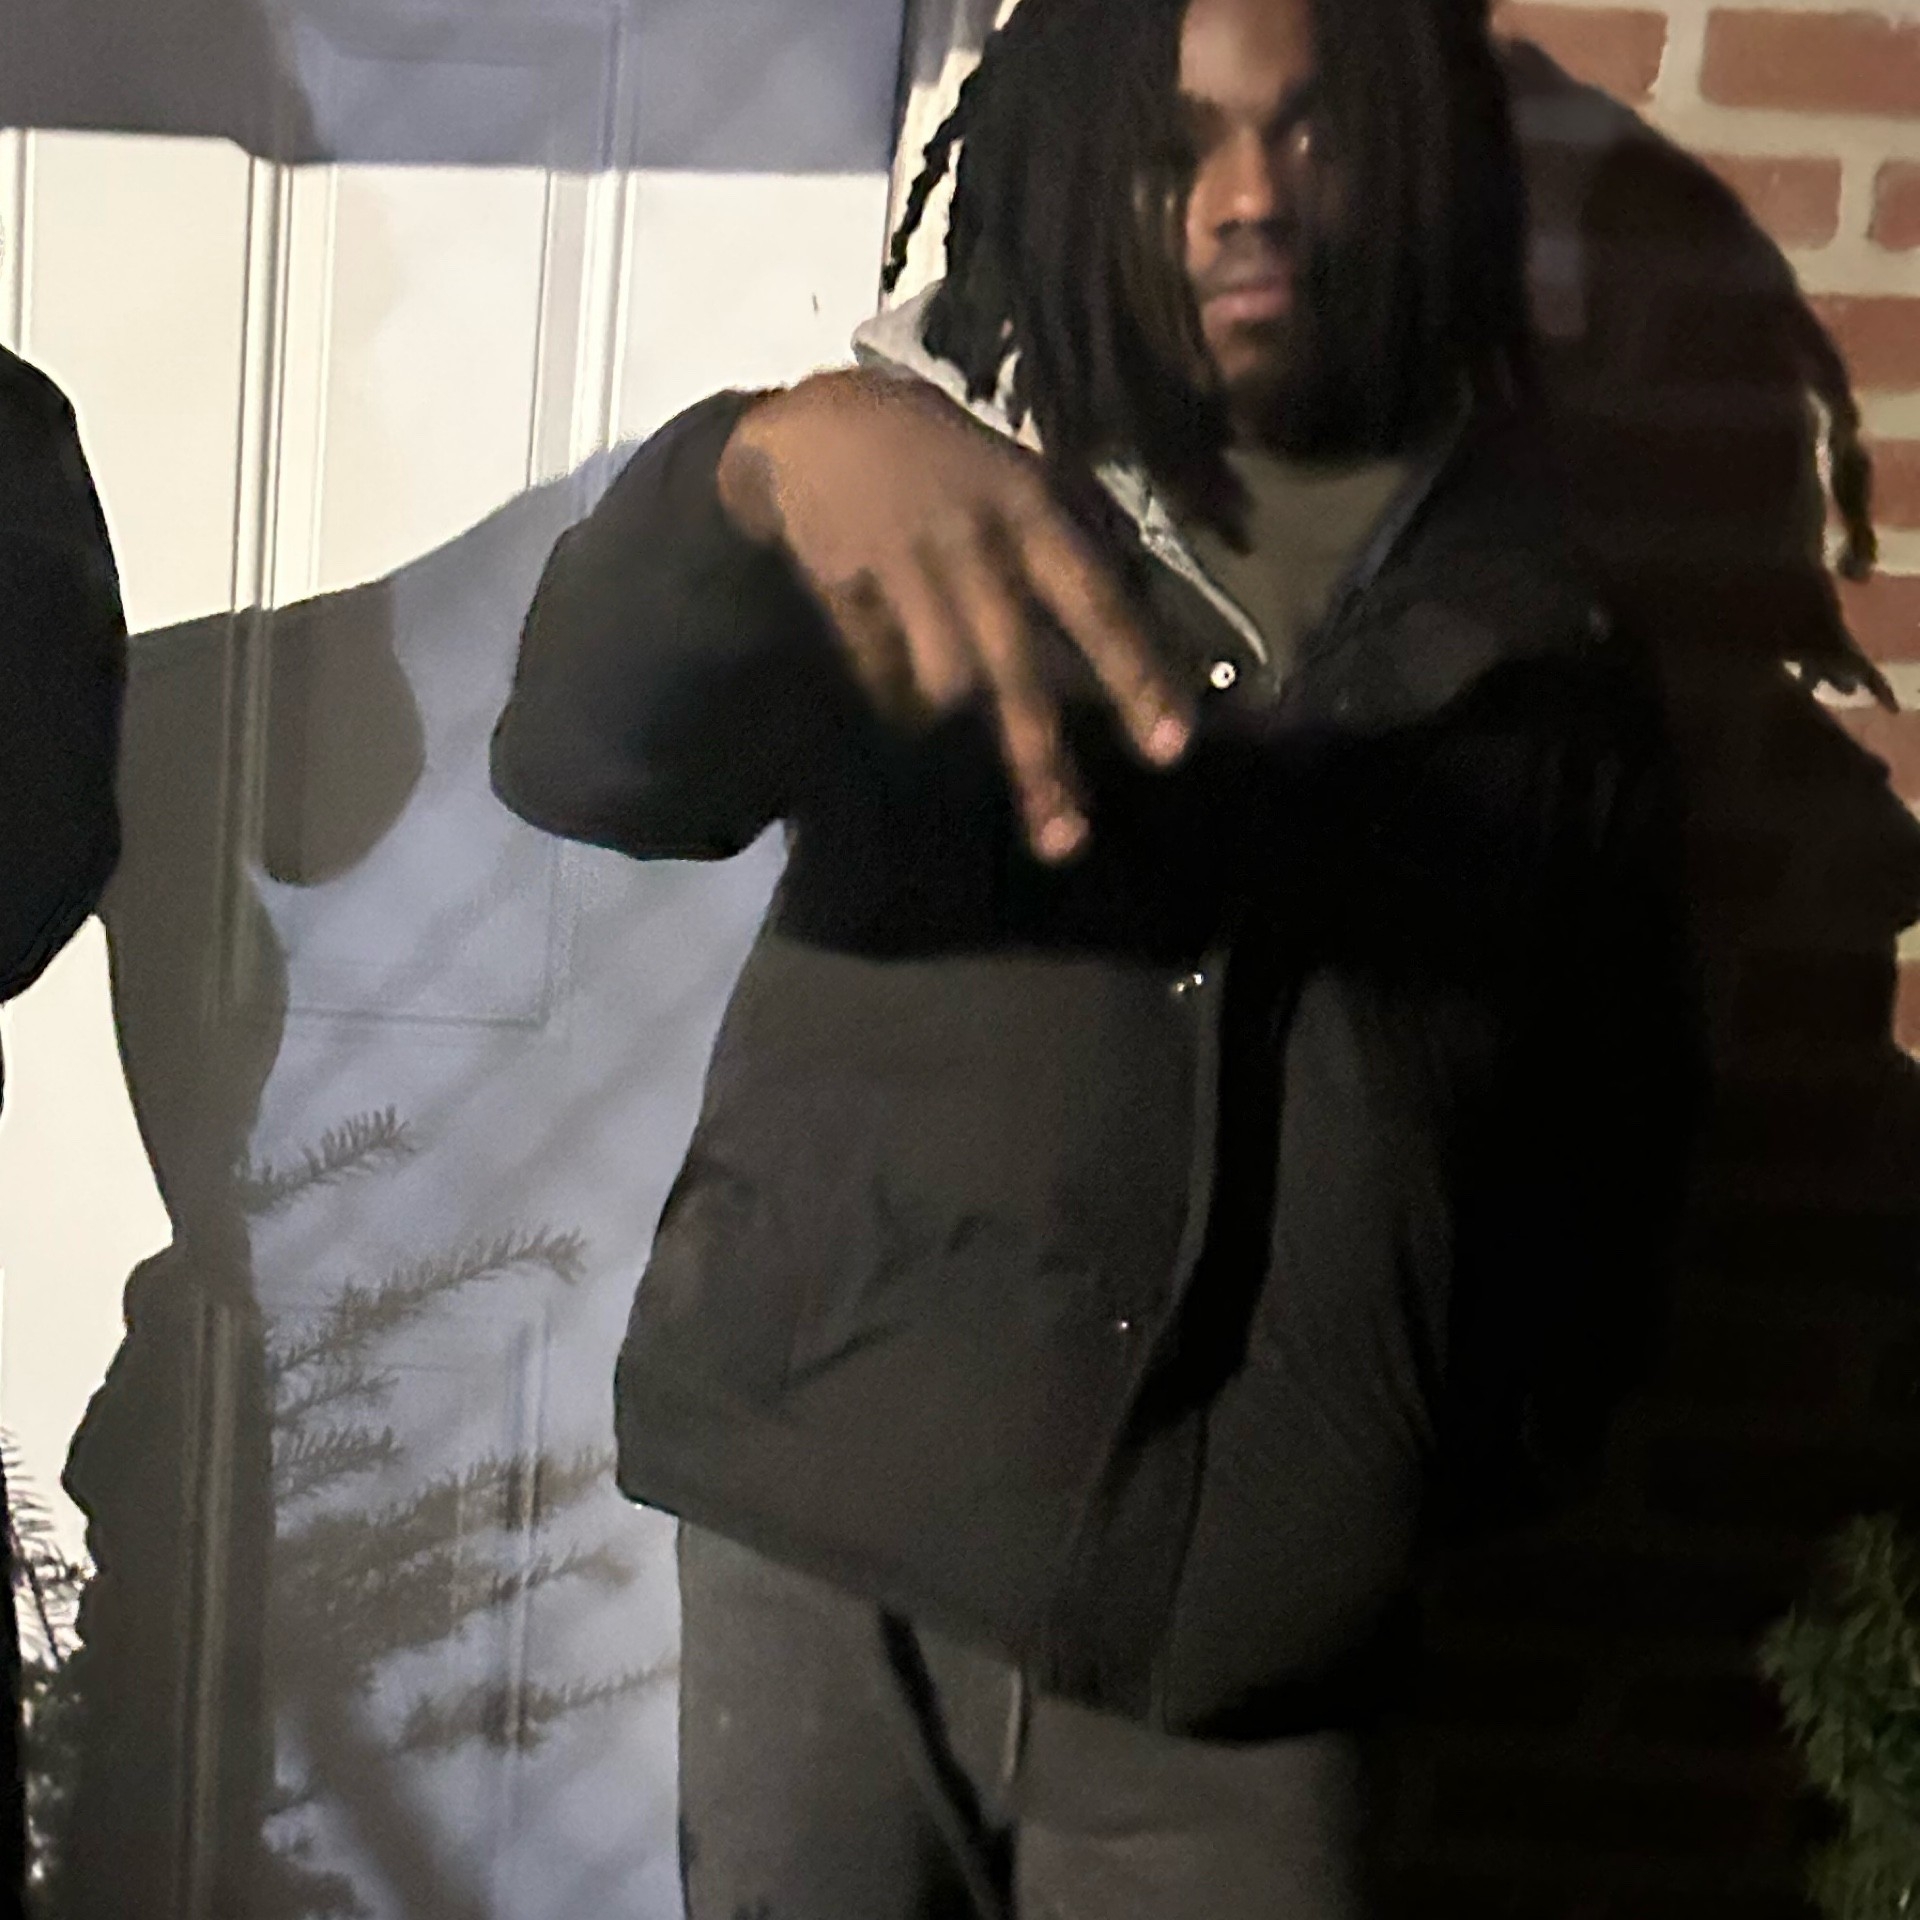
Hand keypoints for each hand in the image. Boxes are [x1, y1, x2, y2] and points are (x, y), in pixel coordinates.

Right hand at [716, 368, 1192, 861]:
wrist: (817, 420)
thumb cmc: (940, 458)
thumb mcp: (1014, 481)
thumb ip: (1060, 554)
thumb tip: (1117, 653)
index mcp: (1029, 511)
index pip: (1096, 604)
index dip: (1135, 677)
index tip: (1169, 750)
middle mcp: (972, 541)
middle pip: (1015, 669)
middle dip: (1040, 761)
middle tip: (1065, 841)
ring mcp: (902, 562)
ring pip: (942, 680)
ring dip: (948, 711)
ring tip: (941, 717)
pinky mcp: (840, 582)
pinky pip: (878, 669)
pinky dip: (892, 689)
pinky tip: (893, 678)